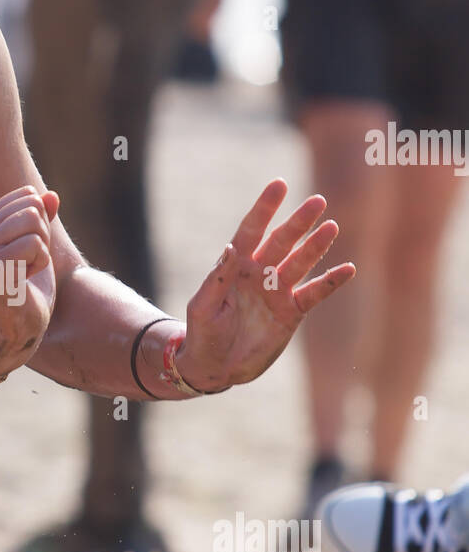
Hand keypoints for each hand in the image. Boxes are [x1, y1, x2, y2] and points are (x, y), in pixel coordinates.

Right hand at [0, 184, 59, 374]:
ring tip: (24, 272)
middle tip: (27, 263)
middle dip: (42, 236)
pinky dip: (39, 265)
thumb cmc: (24, 287)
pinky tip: (23, 281)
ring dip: (41, 251)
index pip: (28, 196)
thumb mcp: (37, 245)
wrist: (14, 329)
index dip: (39, 225)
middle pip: (32, 207)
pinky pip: (35, 245)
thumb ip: (42, 218)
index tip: (24, 252)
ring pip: (34, 222)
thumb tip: (52, 196)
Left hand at [175, 179, 355, 391]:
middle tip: (317, 201)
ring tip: (332, 227)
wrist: (215, 367)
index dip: (265, 208)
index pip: (252, 229)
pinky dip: (331, 282)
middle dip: (299, 222)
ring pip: (301, 262)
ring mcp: (278, 291)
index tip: (279, 185)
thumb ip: (217, 279)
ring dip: (316, 246)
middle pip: (283, 241)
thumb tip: (230, 247)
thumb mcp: (203, 307)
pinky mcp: (292, 312)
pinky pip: (315, 293)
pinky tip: (349, 269)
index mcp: (235, 265)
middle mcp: (260, 272)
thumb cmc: (202, 333)